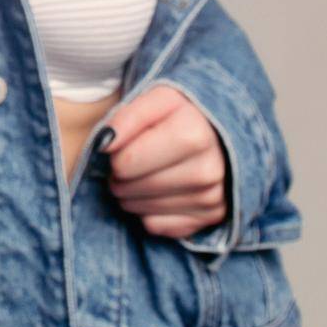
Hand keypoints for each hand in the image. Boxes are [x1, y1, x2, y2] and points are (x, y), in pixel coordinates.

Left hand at [102, 84, 229, 238]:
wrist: (221, 135)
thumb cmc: (180, 115)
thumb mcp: (156, 101)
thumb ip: (126, 117)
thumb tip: (105, 144)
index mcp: (194, 134)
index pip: (126, 162)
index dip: (115, 155)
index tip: (122, 145)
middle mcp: (207, 170)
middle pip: (129, 188)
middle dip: (120, 176)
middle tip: (129, 163)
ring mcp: (211, 198)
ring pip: (139, 210)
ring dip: (131, 195)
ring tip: (143, 175)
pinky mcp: (210, 219)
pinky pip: (155, 226)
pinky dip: (148, 212)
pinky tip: (159, 193)